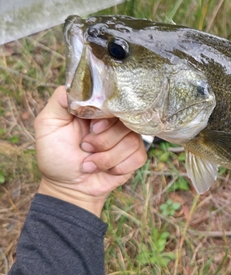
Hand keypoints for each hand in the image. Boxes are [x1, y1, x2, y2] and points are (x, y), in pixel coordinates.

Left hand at [34, 86, 146, 215]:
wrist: (68, 188)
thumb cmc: (56, 156)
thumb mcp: (48, 124)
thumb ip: (60, 100)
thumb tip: (79, 86)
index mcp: (97, 110)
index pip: (114, 100)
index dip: (105, 116)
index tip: (91, 129)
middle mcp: (115, 121)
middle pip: (125, 121)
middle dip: (103, 141)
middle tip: (85, 148)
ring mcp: (127, 138)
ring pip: (131, 140)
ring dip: (106, 158)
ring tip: (90, 163)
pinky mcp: (135, 156)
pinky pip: (138, 156)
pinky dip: (118, 167)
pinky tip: (106, 170)